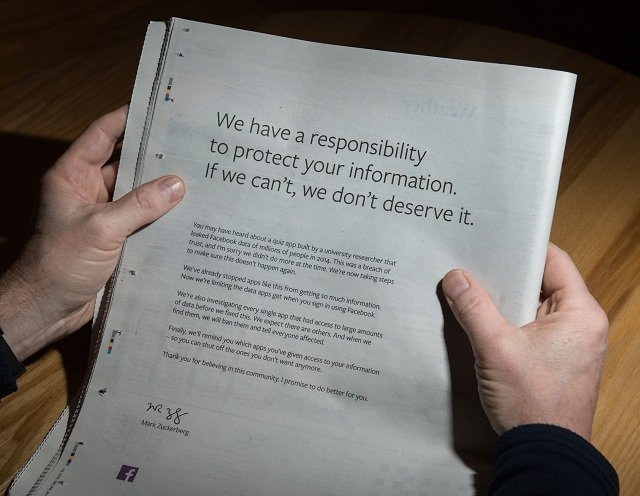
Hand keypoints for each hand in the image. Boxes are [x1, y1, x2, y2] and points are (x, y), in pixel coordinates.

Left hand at [0, 106, 184, 360]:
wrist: (47, 309)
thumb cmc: (61, 263)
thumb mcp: (101, 228)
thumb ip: (140, 205)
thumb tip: (178, 184)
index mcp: (73, 175)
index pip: (103, 135)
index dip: (128, 118)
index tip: (159, 109)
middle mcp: (89, 190)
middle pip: (126, 163)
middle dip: (156, 156)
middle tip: (192, 146)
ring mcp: (104, 215)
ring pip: (139, 194)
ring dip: (163, 189)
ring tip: (200, 177)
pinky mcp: (117, 239)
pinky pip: (144, 220)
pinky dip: (163, 217)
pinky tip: (190, 214)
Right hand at [441, 243, 608, 439]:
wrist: (544, 455)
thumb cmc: (532, 403)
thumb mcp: (496, 349)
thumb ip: (474, 308)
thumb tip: (454, 277)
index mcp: (580, 313)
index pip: (554, 261)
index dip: (523, 247)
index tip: (492, 238)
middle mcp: (580, 325)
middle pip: (541, 282)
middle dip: (505, 275)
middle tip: (471, 262)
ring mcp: (568, 344)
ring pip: (531, 306)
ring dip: (503, 301)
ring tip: (470, 288)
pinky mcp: (554, 360)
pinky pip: (528, 328)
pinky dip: (506, 322)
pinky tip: (479, 320)